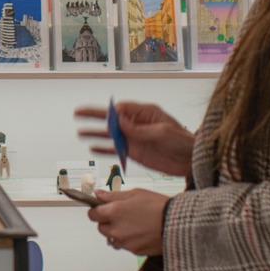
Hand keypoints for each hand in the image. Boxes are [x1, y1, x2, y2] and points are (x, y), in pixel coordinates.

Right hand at [73, 101, 196, 177]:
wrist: (191, 161)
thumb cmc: (182, 141)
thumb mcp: (162, 133)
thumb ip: (139, 129)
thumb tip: (119, 121)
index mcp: (145, 113)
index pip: (122, 109)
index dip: (112, 112)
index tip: (109, 118)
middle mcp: (137, 124)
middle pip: (112, 119)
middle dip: (95, 116)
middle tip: (78, 113)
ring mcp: (134, 138)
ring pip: (110, 135)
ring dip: (95, 133)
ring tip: (80, 132)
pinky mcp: (135, 152)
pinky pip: (116, 149)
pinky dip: (105, 149)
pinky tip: (93, 147)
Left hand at [89, 188, 169, 255]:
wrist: (176, 223)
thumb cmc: (158, 206)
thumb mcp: (135, 193)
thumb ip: (113, 196)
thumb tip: (98, 195)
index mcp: (115, 212)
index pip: (93, 214)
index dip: (97, 211)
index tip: (101, 209)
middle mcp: (116, 229)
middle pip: (101, 228)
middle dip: (108, 222)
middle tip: (121, 216)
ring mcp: (125, 242)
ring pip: (112, 239)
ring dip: (117, 233)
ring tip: (133, 225)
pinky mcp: (134, 251)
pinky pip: (125, 246)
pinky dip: (129, 240)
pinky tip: (140, 232)